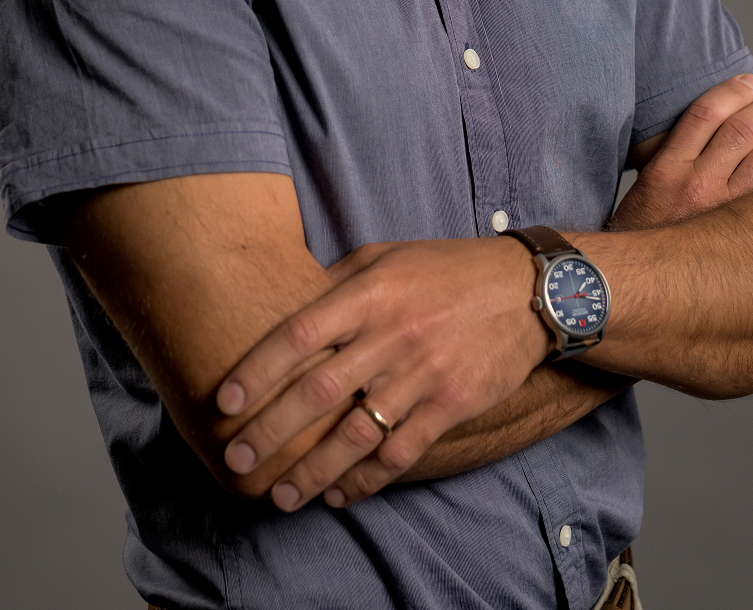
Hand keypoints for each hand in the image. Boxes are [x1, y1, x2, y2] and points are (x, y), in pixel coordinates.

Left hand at [216, 236, 548, 512]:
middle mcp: (393, 335)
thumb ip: (337, 283)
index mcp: (371, 293)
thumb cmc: (446, 269)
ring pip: (356, 435)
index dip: (258, 370)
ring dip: (312, 471)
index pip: (300, 334)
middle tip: (237, 460)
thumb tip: (284, 304)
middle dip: (270, 432)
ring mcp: (423, 374)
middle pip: (319, 393)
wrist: (526, 290)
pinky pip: (400, 453)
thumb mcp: (387, 257)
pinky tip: (338, 494)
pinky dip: (365, 480)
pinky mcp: (451, 405)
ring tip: (279, 495)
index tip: (225, 400)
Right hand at [612, 74, 752, 230]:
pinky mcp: (740, 233)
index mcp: (667, 167)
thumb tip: (705, 121)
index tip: (749, 82)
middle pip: (741, 130)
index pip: (705, 112)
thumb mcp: (645, 182)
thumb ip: (670, 152)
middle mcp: (695, 185)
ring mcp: (721, 210)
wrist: (640, 281)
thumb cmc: (643, 227)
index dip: (732, 90)